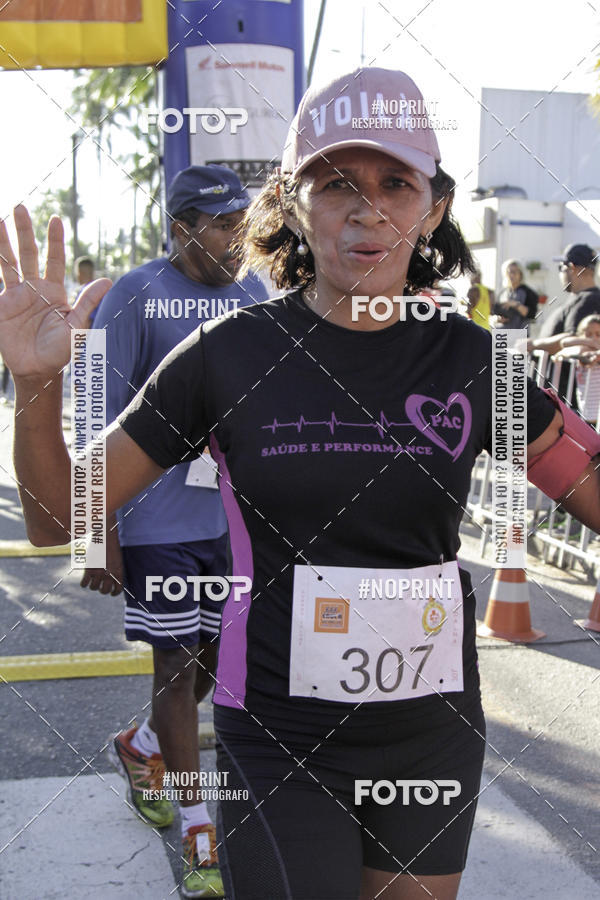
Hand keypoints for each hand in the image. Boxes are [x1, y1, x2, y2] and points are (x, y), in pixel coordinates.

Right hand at [0, 207, 110, 379]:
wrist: (37, 370)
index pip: (54, 259)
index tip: (55, 219)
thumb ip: (87, 303)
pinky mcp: (2, 304)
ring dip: (3, 241)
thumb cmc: (61, 351)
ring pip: (8, 261)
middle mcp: (34, 288)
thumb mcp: (76, 327)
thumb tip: (107, 281)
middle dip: (24, 230)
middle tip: (19, 206)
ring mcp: (16, 295)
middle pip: (28, 252)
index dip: (55, 240)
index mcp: (54, 291)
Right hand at [80, 525, 123, 595]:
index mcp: (119, 572)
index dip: (114, 593)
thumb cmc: (111, 547)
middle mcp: (110, 574)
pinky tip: (84, 581)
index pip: (118, 590)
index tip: (111, 593)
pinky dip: (83, 584)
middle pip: (104, 591)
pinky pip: (84, 584)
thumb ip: (116, 571)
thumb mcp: (118, 560)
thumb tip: (114, 581)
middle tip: (100, 586)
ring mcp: (99, 573)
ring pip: (93, 588)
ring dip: (92, 586)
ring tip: (92, 581)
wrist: (104, 536)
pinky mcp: (89, 570)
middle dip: (102, 590)